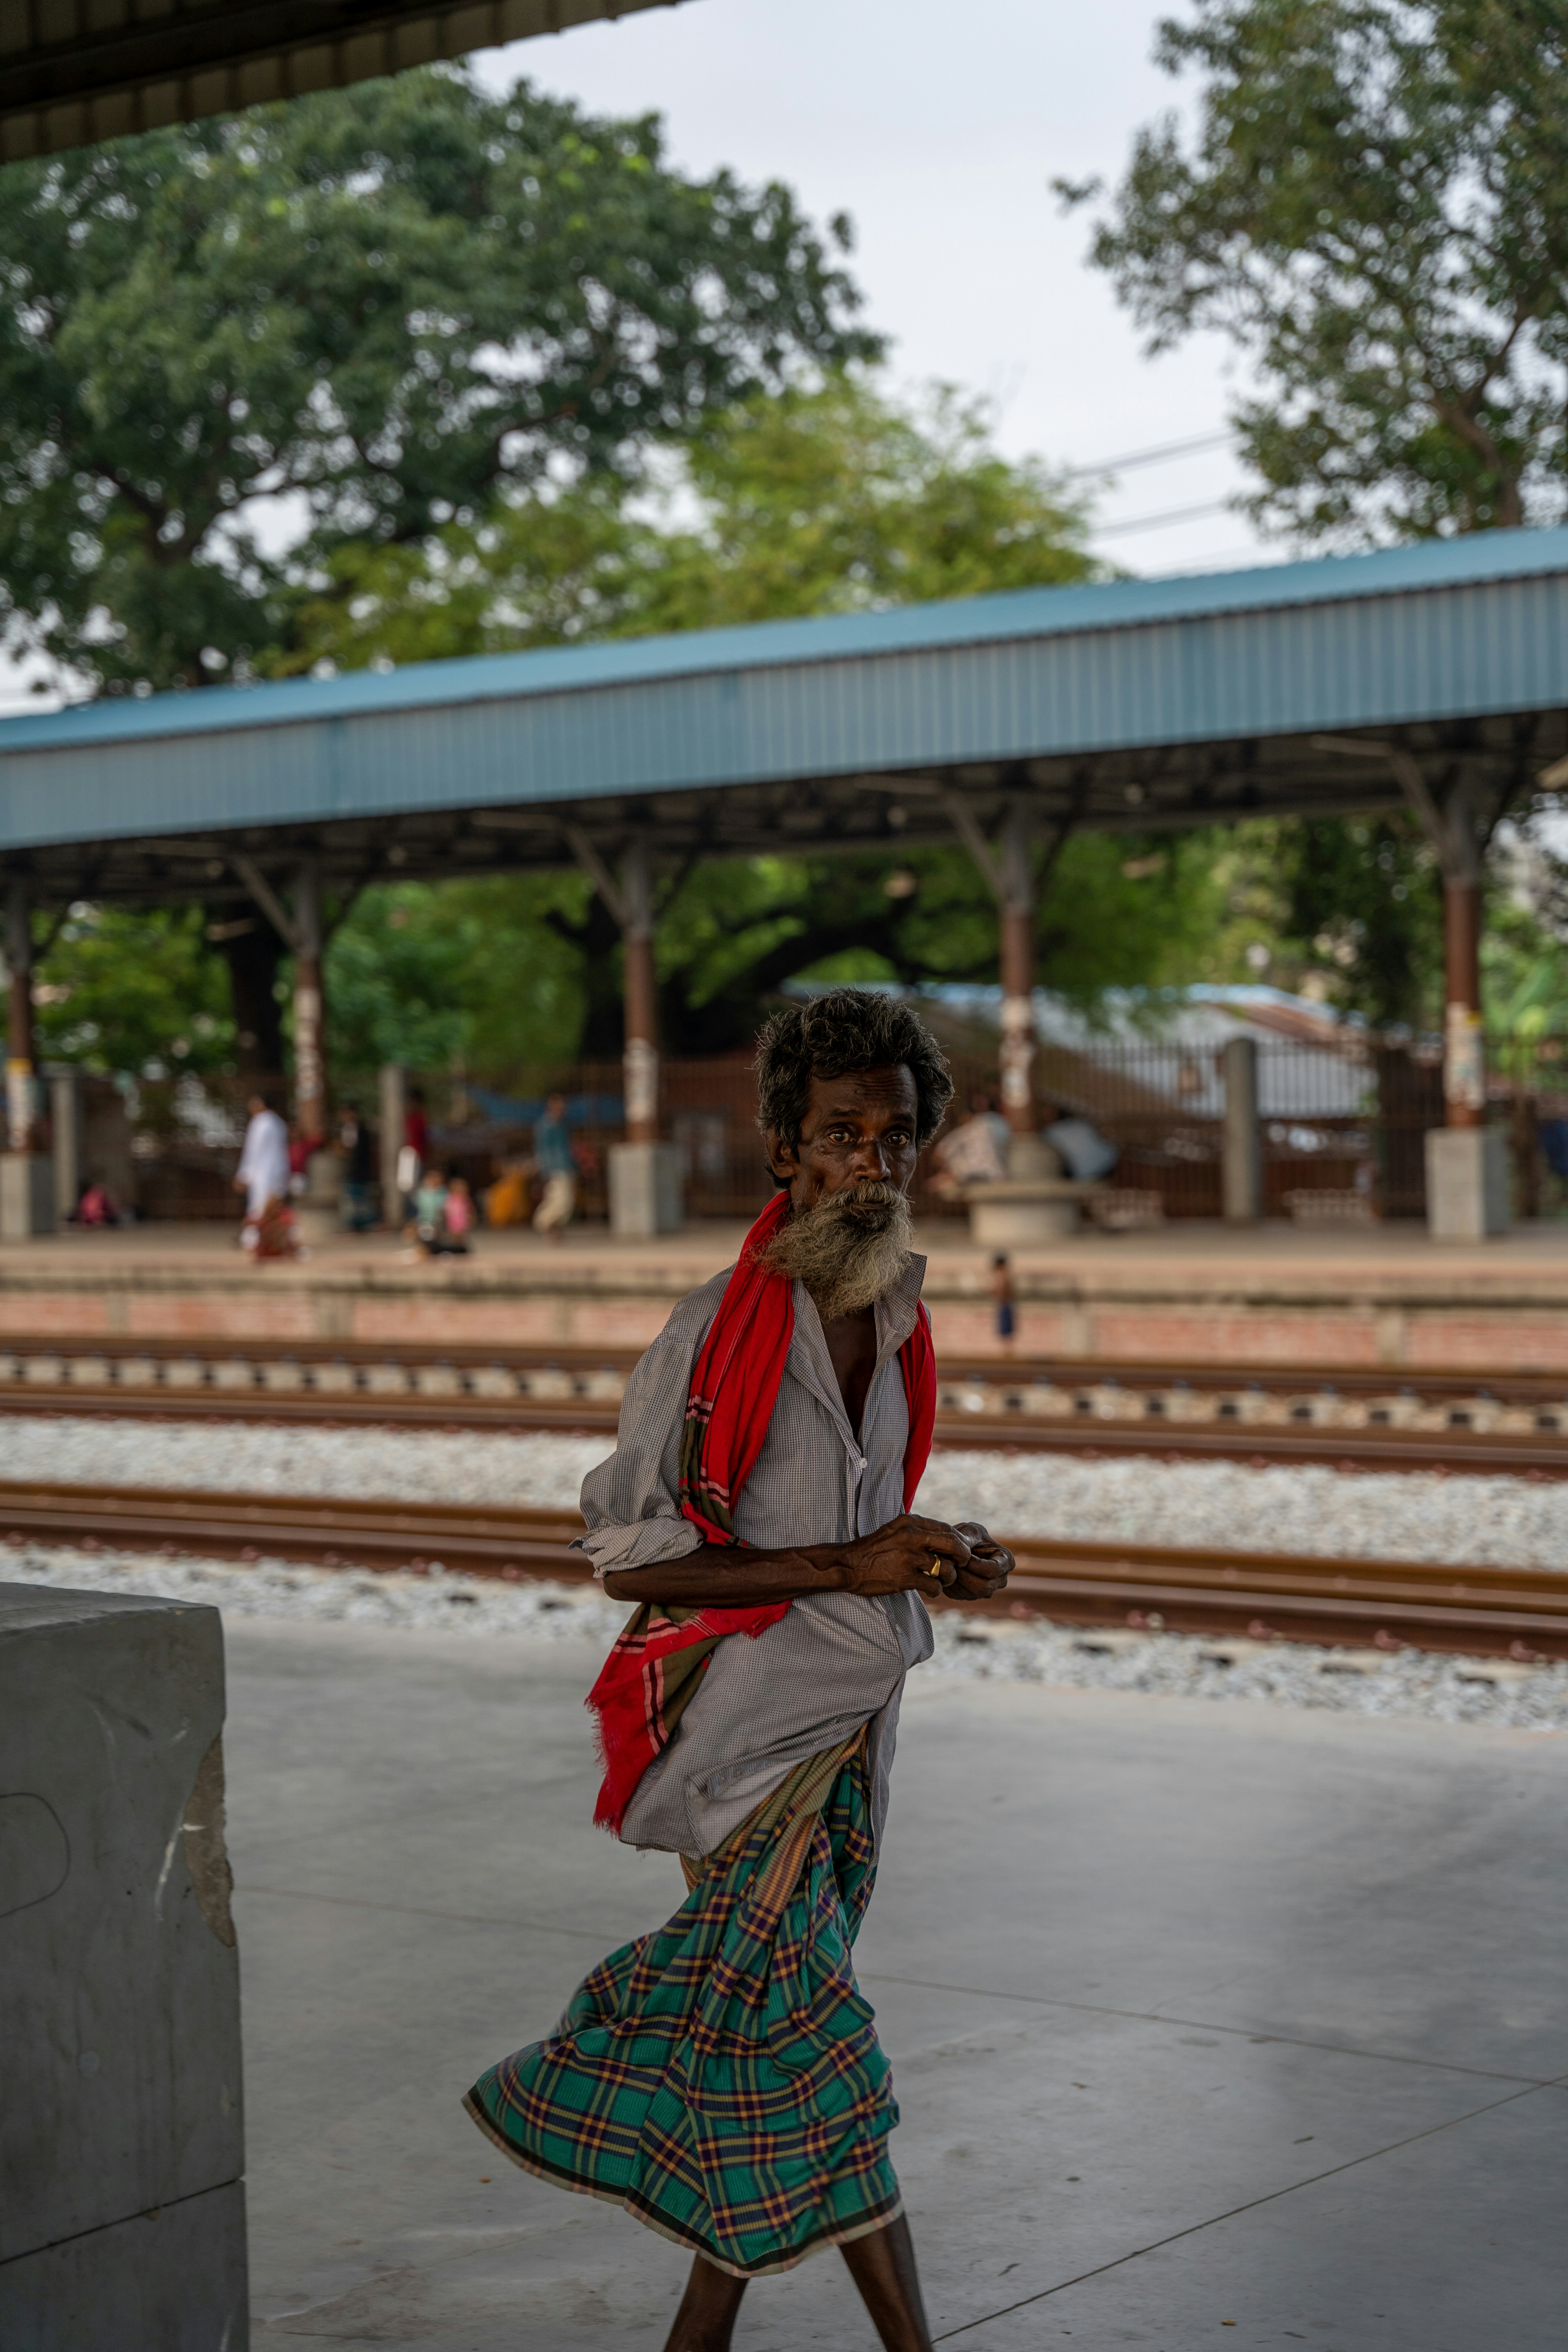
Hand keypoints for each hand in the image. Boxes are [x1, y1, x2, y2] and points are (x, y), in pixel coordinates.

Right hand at [836, 1514, 973, 1597]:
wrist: (849, 1565)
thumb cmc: (874, 1549)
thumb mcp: (895, 1530)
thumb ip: (918, 1530)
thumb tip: (946, 1536)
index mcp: (910, 1522)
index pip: (947, 1529)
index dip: (960, 1542)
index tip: (961, 1551)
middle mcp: (912, 1537)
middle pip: (953, 1545)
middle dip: (963, 1557)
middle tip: (961, 1565)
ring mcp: (908, 1557)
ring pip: (947, 1568)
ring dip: (949, 1577)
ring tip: (941, 1580)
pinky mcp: (904, 1578)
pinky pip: (934, 1586)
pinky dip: (936, 1590)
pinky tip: (930, 1590)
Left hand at [947, 1522, 1014, 1601]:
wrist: (957, 1544)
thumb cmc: (968, 1534)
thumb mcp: (970, 1531)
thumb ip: (968, 1541)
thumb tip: (964, 1555)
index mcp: (1006, 1561)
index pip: (993, 1570)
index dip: (975, 1565)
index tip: (961, 1556)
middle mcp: (1000, 1579)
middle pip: (985, 1587)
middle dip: (965, 1575)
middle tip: (950, 1563)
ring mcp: (987, 1590)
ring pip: (972, 1594)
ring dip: (956, 1580)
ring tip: (946, 1565)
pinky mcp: (972, 1596)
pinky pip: (960, 1595)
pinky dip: (949, 1585)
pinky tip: (944, 1572)